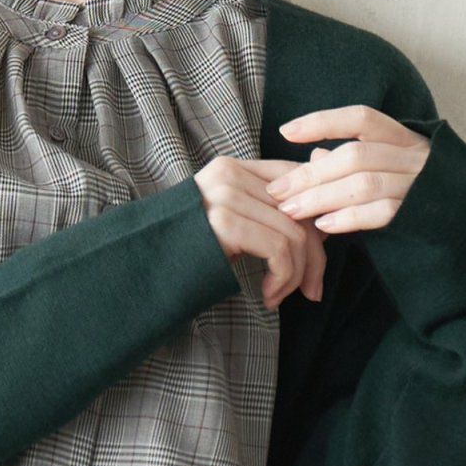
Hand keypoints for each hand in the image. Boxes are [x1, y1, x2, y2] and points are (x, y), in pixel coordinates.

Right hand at [193, 154, 328, 308]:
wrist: (139, 274)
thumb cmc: (187, 257)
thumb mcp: (231, 226)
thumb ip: (268, 215)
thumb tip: (326, 217)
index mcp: (231, 168)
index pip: (297, 181)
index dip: (317, 220)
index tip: (316, 261)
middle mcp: (229, 175)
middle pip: (301, 208)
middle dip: (315, 256)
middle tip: (312, 291)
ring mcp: (224, 197)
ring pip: (295, 233)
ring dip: (297, 275)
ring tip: (279, 297)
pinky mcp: (223, 223)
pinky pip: (279, 250)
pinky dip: (283, 279)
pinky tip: (269, 297)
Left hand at [265, 104, 432, 297]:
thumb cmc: (422, 198)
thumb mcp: (390, 171)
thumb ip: (355, 162)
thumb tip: (316, 153)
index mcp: (406, 138)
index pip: (362, 118)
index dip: (323, 120)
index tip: (286, 131)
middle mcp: (416, 155)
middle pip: (355, 154)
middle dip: (311, 173)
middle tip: (277, 190)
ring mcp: (421, 185)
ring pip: (363, 183)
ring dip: (321, 197)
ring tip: (291, 211)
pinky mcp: (421, 216)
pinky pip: (381, 213)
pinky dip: (348, 218)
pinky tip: (323, 225)